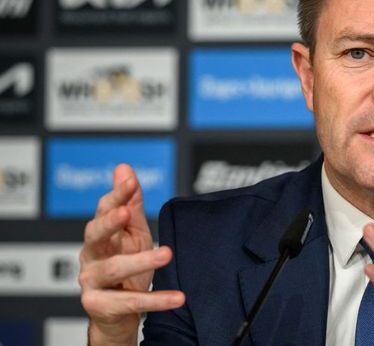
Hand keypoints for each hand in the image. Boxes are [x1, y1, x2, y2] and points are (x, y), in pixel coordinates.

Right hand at [78, 164, 184, 345]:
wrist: (117, 312)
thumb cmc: (124, 264)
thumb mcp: (132, 231)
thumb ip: (130, 202)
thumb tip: (124, 168)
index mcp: (100, 234)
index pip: (104, 209)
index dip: (116, 195)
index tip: (130, 181)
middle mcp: (91, 255)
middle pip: (95, 235)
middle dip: (110, 223)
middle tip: (127, 214)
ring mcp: (91, 281)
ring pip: (114, 268)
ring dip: (142, 260)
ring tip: (167, 253)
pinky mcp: (100, 306)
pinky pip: (131, 302)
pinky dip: (157, 300)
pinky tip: (178, 297)